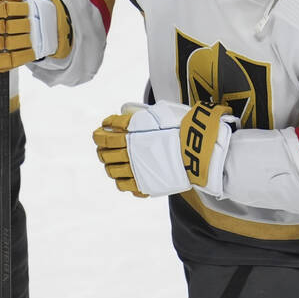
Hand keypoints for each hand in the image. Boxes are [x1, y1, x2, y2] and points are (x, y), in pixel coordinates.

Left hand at [93, 100, 236, 197]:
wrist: (198, 149)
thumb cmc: (182, 127)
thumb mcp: (158, 112)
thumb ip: (139, 114)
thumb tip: (126, 113)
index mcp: (131, 131)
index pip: (105, 132)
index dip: (100, 132)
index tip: (101, 131)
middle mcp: (129, 150)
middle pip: (104, 152)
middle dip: (101, 149)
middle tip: (103, 148)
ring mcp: (135, 168)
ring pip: (111, 170)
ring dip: (109, 165)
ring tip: (111, 163)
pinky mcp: (144, 184)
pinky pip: (123, 185)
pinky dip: (120, 180)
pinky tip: (124, 176)